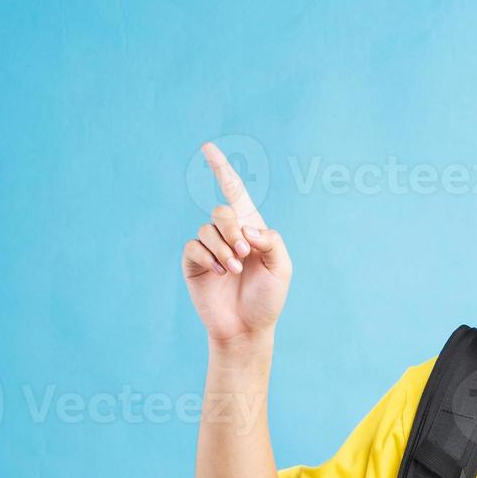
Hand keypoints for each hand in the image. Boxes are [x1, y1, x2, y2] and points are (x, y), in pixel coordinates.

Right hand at [181, 142, 292, 345]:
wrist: (247, 329)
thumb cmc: (268, 299)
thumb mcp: (282, 268)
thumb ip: (271, 240)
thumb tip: (246, 228)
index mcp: (251, 229)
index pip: (234, 192)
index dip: (221, 170)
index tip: (207, 148)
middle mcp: (228, 234)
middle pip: (221, 212)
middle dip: (232, 229)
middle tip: (243, 253)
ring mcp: (209, 249)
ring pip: (207, 230)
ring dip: (222, 248)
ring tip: (233, 270)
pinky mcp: (194, 264)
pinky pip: (194, 247)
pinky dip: (207, 256)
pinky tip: (219, 273)